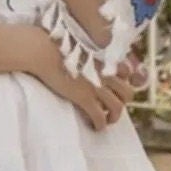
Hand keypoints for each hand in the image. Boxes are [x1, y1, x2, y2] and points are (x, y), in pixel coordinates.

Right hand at [26, 31, 146, 130]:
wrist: (43, 51)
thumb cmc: (55, 45)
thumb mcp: (80, 44)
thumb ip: (89, 53)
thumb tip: (85, 59)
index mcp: (105, 59)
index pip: (126, 73)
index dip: (122, 83)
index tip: (113, 89)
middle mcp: (106, 73)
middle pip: (127, 93)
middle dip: (122, 102)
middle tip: (111, 107)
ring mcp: (97, 86)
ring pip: (118, 108)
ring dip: (114, 117)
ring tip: (106, 120)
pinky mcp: (85, 98)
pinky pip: (99, 117)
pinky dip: (100, 124)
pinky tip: (94, 126)